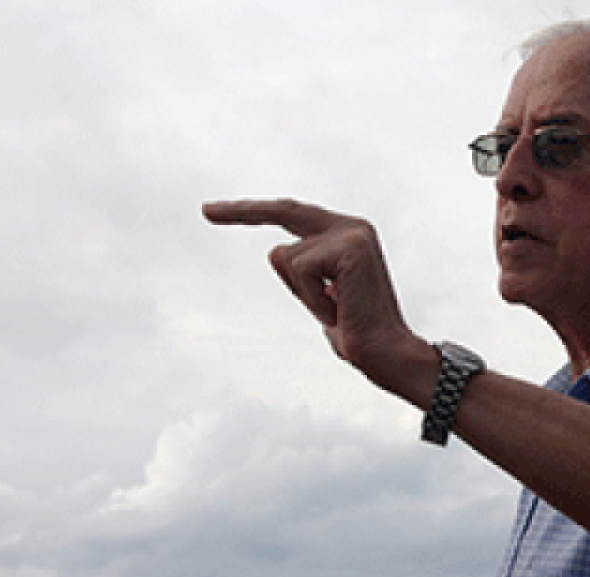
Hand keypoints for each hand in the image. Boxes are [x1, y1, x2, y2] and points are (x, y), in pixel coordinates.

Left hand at [203, 198, 418, 379]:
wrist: (384, 352)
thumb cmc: (355, 333)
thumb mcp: (318, 297)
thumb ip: (302, 273)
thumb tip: (277, 252)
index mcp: (347, 236)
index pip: (293, 215)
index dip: (252, 212)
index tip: (214, 211)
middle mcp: (352, 227)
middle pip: (284, 211)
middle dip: (242, 211)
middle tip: (205, 210)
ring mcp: (352, 235)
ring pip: (286, 256)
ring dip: (300, 292)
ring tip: (334, 311)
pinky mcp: (349, 248)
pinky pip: (300, 270)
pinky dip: (310, 298)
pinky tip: (338, 310)